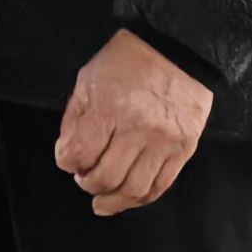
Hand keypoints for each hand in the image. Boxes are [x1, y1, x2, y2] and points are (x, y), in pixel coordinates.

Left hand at [54, 29, 212, 215]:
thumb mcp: (88, 79)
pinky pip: (161, 186)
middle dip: (88, 183)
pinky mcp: (184, 150)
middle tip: (83, 179)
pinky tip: (127, 198)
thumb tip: (68, 153)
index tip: (67, 160)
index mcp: (109, 108)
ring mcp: (164, 142)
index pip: (80, 153)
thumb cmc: (128, 62)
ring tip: (101, 198)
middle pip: (106, 177)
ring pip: (134, 189)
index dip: (67, 162)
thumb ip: (75, 118)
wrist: (176, 51)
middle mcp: (138, 129)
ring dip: (113, 200)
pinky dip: (141, 199)